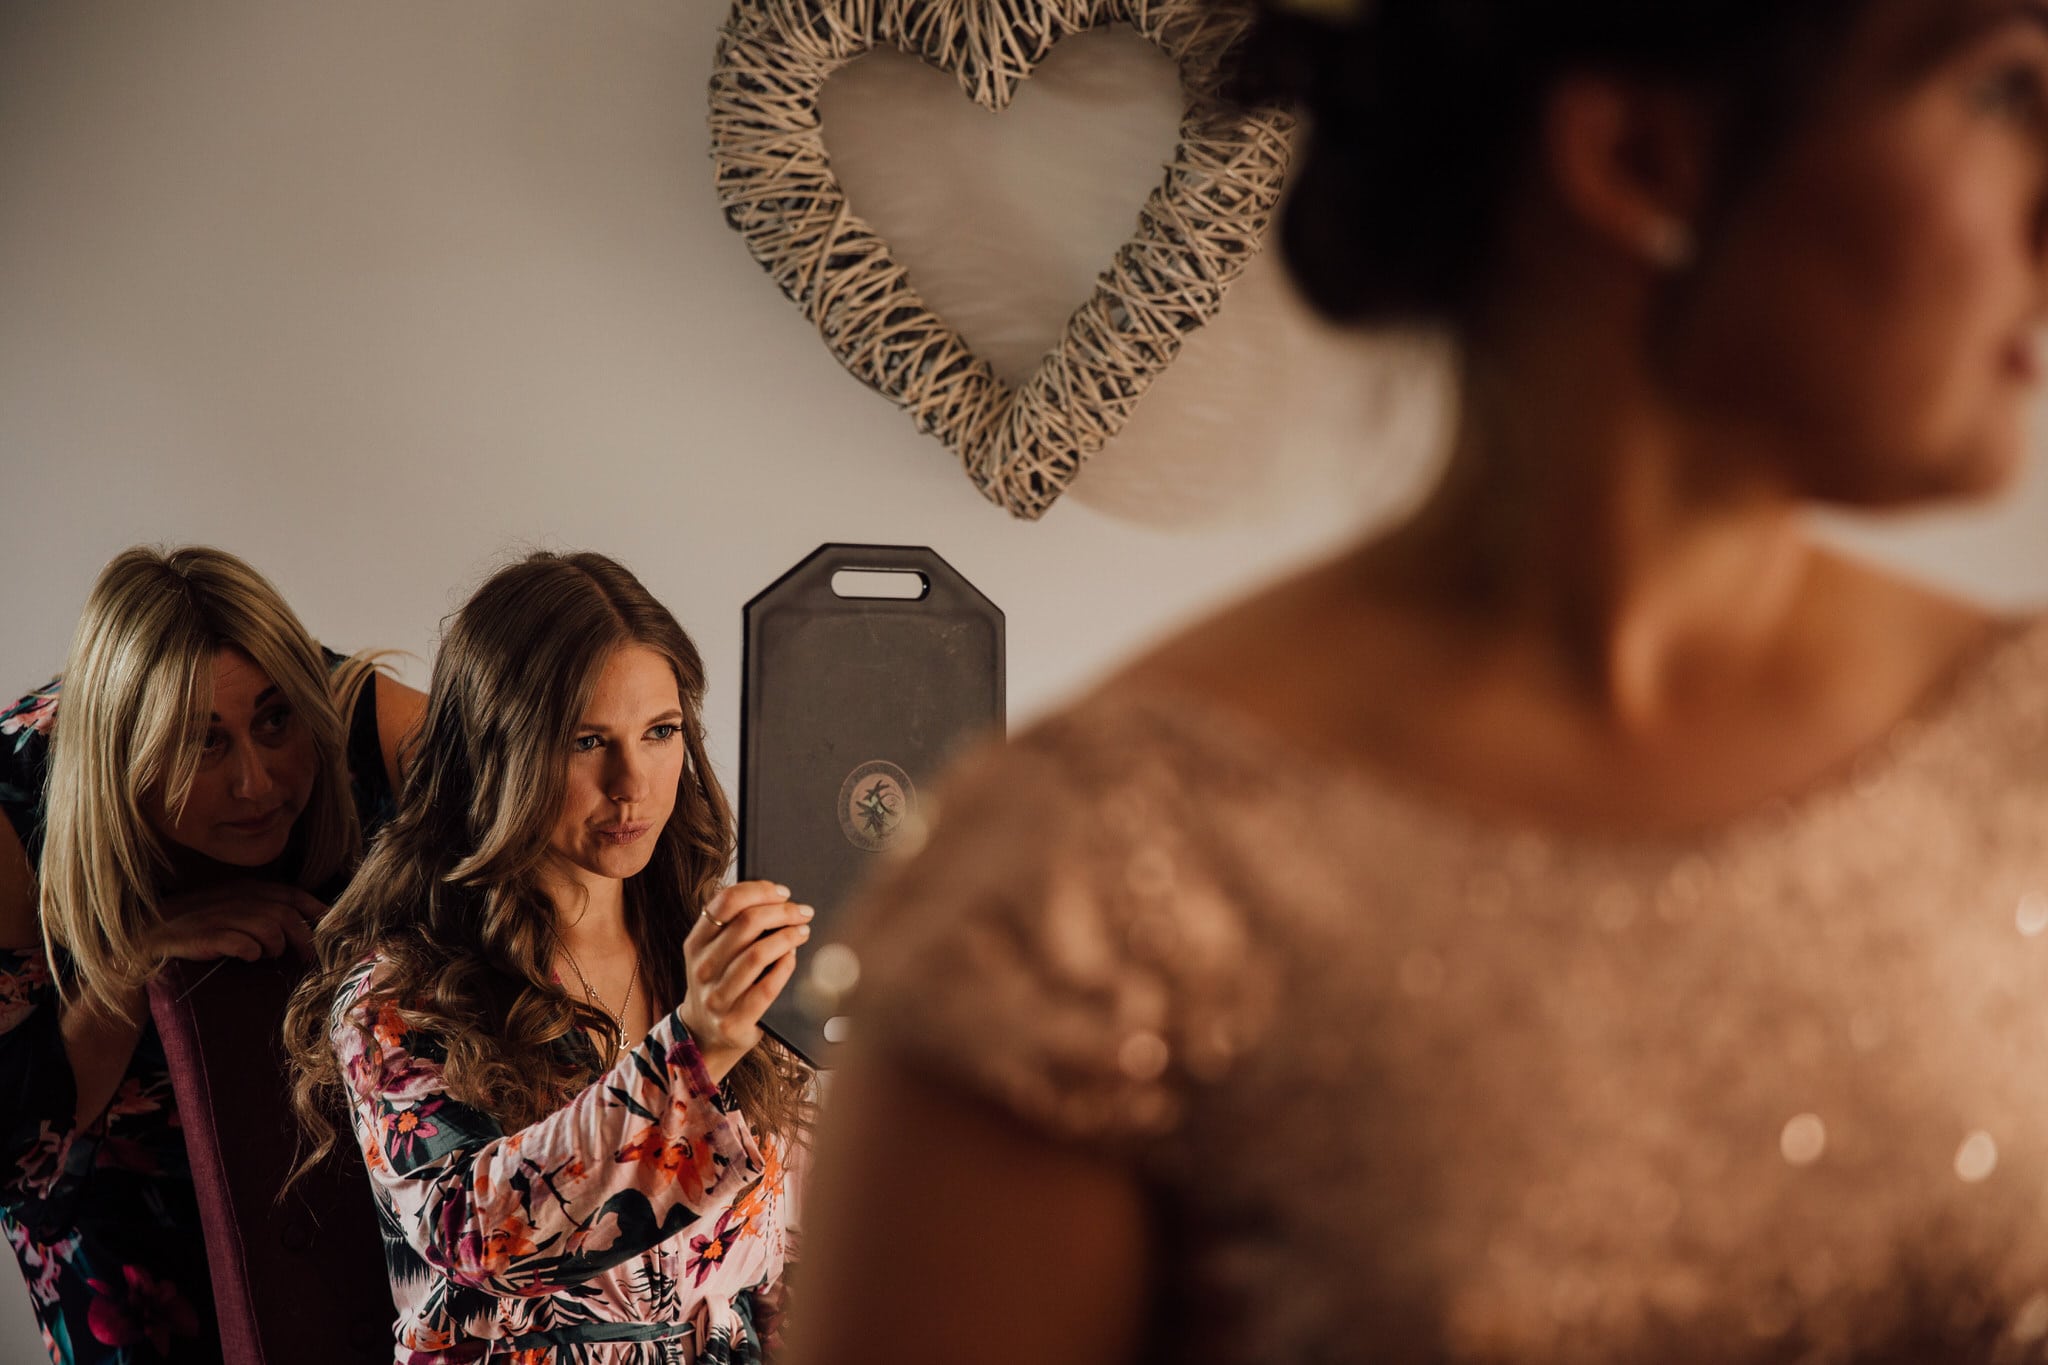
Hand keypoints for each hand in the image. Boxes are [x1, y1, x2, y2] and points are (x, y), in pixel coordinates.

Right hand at [143, 881, 326, 968]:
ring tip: (269, 955)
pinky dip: (252, 951)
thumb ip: (267, 909)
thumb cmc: (202, 920)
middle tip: (307, 956)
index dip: (317, 912)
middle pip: (287, 914)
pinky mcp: (206, 935)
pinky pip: (242, 943)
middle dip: (303, 937)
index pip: (294, 895)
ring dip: (277, 946)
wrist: (152, 930)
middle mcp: (239, 898)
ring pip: (270, 928)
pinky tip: (248, 957)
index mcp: (250, 889)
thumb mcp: (236, 906)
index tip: (331, 930)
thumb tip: (305, 924)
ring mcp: (223, 915)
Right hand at [680, 880, 810, 1081]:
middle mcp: (702, 967)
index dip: (759, 890)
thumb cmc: (721, 982)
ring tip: (803, 931)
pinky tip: (794, 957)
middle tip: (803, 911)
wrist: (706, 1034)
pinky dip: (785, 967)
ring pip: (757, 954)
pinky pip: (767, 988)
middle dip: (782, 912)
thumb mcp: (715, 952)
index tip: (783, 892)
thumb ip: (734, 926)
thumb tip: (778, 898)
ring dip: (787, 937)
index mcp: (696, 943)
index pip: (726, 902)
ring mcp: (716, 996)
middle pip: (746, 923)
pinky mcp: (733, 1020)